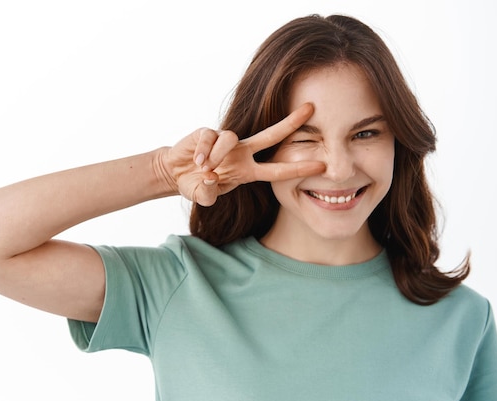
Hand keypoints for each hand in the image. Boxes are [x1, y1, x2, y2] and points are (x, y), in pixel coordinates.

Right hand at [160, 103, 325, 205]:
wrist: (175, 172)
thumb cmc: (195, 184)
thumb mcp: (203, 195)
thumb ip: (207, 194)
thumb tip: (210, 179)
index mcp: (247, 170)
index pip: (277, 170)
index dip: (298, 168)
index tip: (321, 165)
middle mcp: (241, 153)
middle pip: (271, 135)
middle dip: (291, 123)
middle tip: (311, 108)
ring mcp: (224, 142)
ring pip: (231, 139)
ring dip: (218, 156)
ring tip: (205, 169)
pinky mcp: (207, 133)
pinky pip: (210, 138)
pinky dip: (204, 151)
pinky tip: (197, 161)